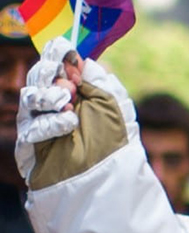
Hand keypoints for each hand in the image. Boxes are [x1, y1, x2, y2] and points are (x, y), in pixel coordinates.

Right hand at [16, 35, 138, 187]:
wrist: (109, 183)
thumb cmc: (115, 145)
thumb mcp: (116, 108)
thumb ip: (101, 82)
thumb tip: (85, 60)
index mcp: (75, 94)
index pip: (58, 66)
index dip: (57, 54)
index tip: (64, 48)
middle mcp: (54, 107)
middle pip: (38, 78)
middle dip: (50, 73)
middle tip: (66, 80)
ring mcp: (40, 125)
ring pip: (30, 98)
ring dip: (48, 95)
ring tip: (66, 102)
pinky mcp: (31, 147)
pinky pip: (33, 127)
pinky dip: (51, 121)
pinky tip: (68, 123)